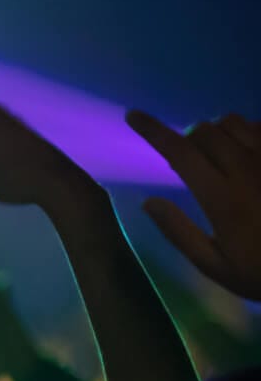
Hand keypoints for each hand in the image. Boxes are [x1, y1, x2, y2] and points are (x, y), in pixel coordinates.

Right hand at [128, 110, 260, 299]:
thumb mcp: (216, 265)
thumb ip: (179, 232)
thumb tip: (149, 203)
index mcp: (221, 196)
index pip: (179, 151)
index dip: (153, 130)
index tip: (134, 116)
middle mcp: (246, 167)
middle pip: (205, 130)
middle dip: (187, 137)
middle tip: (187, 158)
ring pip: (235, 123)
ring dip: (217, 132)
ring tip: (217, 153)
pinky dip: (246, 132)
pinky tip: (247, 151)